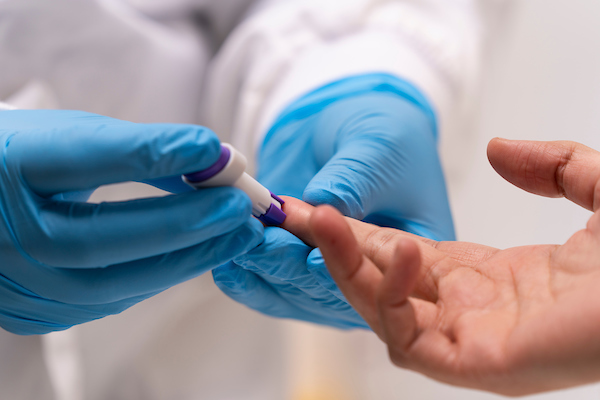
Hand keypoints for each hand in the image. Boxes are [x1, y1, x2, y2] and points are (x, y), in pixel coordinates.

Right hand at [0, 110, 262, 334]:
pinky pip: (109, 299)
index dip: (150, 154)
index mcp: (7, 169)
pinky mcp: (34, 312)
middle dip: (183, 225)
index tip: (211, 148)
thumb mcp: (68, 136)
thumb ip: (136, 149)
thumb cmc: (29, 159)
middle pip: (100, 239)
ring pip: (110, 285)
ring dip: (184, 260)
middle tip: (240, 208)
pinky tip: (197, 256)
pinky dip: (158, 275)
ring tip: (236, 237)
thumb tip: (211, 165)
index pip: (83, 161)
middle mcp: (2, 236)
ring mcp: (17, 284)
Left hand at [213, 73, 453, 328]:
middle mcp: (370, 277)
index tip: (311, 255)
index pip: (380, 278)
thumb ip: (356, 176)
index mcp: (410, 257)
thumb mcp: (379, 145)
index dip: (343, 268)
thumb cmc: (380, 132)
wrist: (343, 125)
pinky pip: (266, 285)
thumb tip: (325, 201)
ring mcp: (327, 276)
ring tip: (242, 238)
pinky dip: (245, 274)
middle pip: (329, 291)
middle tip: (264, 240)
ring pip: (291, 290)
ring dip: (263, 265)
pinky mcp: (292, 266)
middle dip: (291, 265)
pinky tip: (227, 263)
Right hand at [287, 138, 599, 394]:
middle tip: (295, 212)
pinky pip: (409, 338)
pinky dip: (389, 297)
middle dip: (333, 248)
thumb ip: (550, 165)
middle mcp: (468, 310)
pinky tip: (396, 253)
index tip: (322, 206)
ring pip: (381, 311)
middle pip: (378, 283)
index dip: (360, 232)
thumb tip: (499, 151)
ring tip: (319, 222)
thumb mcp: (597, 187)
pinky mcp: (477, 362)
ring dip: (345, 268)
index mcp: (486, 278)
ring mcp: (469, 340)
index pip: (400, 257)